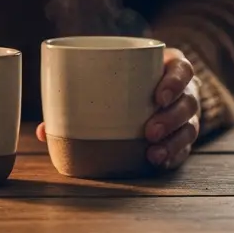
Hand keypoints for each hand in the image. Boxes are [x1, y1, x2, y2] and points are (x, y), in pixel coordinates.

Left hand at [33, 47, 200, 171]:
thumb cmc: (127, 84)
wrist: (157, 89)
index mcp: (170, 68)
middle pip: (188, 102)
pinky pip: (185, 149)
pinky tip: (158, 163)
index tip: (157, 96)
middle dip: (171, 118)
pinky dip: (173, 157)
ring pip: (190, 128)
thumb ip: (84, 94)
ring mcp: (187, 116)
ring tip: (153, 153)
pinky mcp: (184, 138)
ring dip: (173, 141)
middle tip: (149, 130)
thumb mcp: (114, 78)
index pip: (182, 69)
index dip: (174, 81)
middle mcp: (184, 92)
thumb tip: (43, 130)